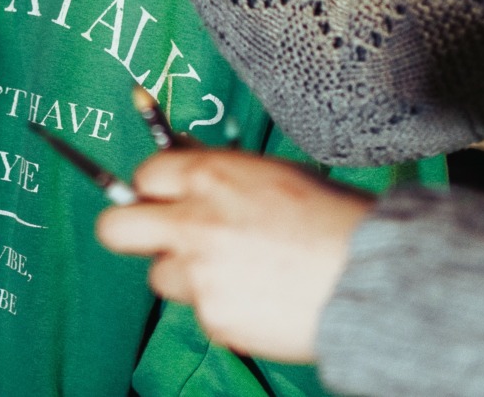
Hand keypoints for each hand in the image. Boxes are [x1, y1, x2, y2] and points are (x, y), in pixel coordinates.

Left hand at [95, 148, 371, 363]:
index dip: (154, 188)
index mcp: (210, 175)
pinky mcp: (213, 317)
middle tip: (156, 237)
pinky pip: (201, 310)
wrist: (368, 274)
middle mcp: (194, 221)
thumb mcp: (273, 174)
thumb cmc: (331, 219)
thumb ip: (221, 174)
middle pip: (115, 228)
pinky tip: (260, 298)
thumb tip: (182, 167)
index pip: (145, 174)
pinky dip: (222, 307)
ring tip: (237, 273)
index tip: (164, 199)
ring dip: (187, 275)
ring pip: (161, 276)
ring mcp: (199, 273)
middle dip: (129, 230)